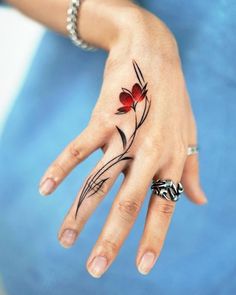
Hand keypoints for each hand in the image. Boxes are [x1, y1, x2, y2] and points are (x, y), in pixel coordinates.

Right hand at [39, 7, 206, 277]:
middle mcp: (149, 153)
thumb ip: (192, 172)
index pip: (164, 209)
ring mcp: (124, 136)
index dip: (153, 240)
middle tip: (95, 269)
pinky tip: (46, 188)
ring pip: (99, 182)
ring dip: (80, 213)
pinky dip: (61, 168)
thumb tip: (200, 202)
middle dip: (111, 240)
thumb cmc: (172, 100)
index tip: (142, 269)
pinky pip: (78, 149)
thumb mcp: (190, 136)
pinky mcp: (102, 119)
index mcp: (172, 160)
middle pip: (127, 204)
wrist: (152, 54)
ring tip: (65, 240)